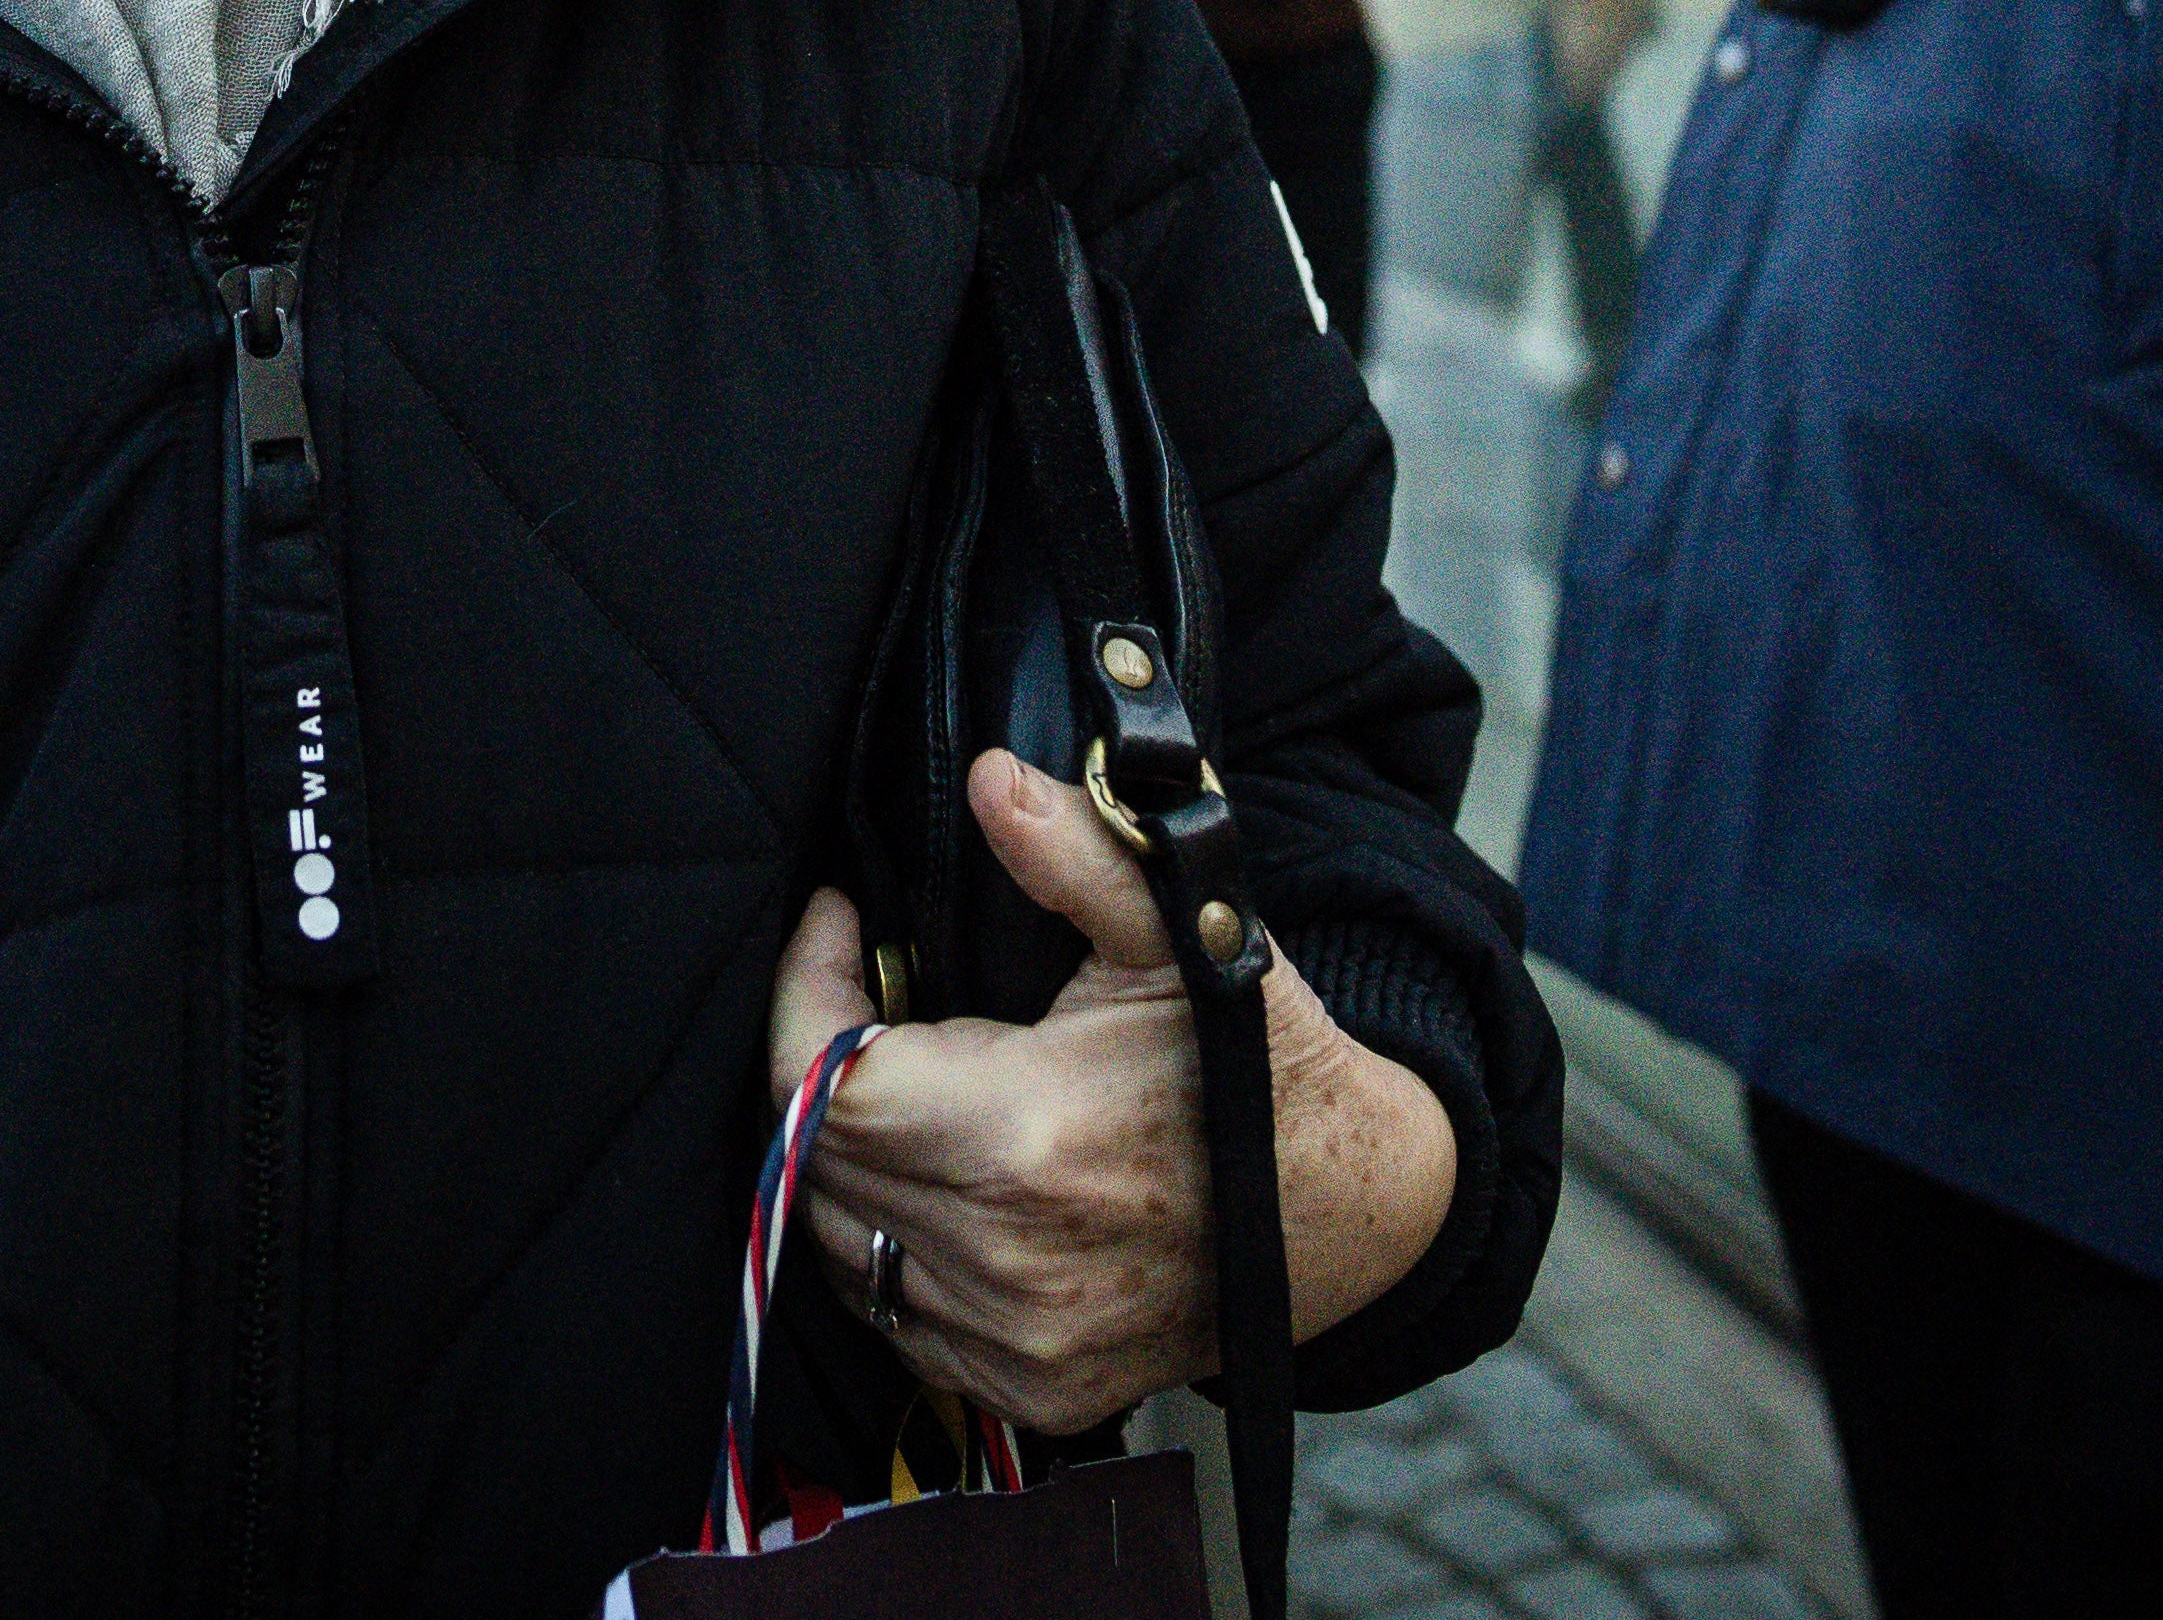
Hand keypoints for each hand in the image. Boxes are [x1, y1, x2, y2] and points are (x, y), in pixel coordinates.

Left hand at [766, 748, 1456, 1433]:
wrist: (1353, 1214)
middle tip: (878, 994)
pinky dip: (889, 1245)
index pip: (818, 1076)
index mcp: (1020, 1139)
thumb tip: (989, 779)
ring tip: (911, 1083)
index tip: (842, 921)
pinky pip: (893, 1314)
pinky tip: (942, 1181)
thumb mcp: (1183, 933)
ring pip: (839, 1236)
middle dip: (826, 1061)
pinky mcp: (1028, 1384)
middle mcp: (1003, 1256)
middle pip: (815, 1153)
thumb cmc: (1262, 1066)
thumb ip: (1077, 853)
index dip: (809, 986)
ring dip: (848, 1154)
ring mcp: (1013, 1337)